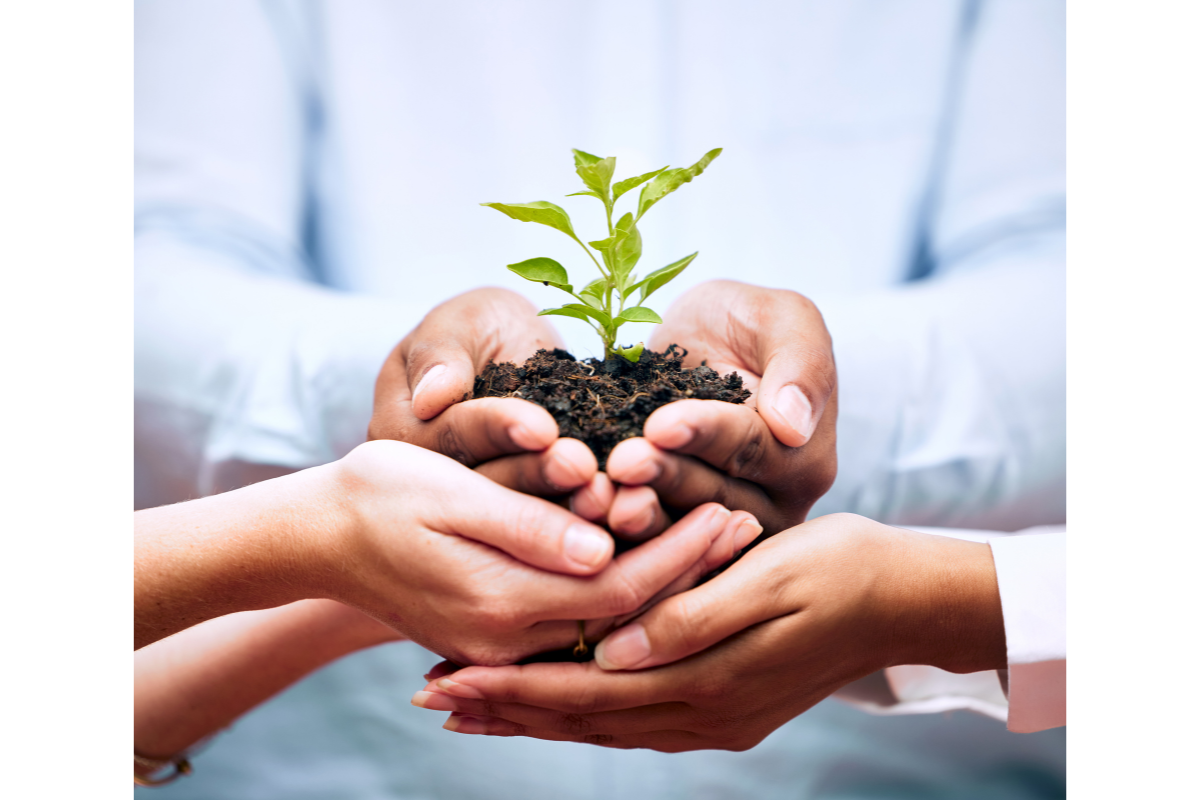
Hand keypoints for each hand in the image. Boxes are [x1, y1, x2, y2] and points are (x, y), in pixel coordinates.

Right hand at [311, 441, 760, 664]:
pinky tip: (658, 560)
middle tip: (746, 524)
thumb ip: (528, 526)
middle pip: (625, 614)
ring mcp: (500, 641)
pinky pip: (577, 619)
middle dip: (688, 567)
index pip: (620, 587)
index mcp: (501, 603)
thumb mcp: (450, 496)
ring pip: (607, 620)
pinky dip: (622, 592)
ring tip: (718, 537)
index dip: (680, 552)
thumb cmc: (378, 497)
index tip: (729, 511)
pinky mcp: (495, 631)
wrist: (315, 536)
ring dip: (663, 579)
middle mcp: (507, 637)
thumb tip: (605, 544)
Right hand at [368, 287, 600, 499]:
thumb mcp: (456, 322)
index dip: (497, 429)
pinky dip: (584, 516)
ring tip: (604, 493)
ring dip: (564, 506)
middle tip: (582, 467)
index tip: (542, 426)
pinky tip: (618, 508)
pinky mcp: (521, 516)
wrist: (508, 353)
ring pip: (519, 513)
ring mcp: (476, 505)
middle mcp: (434, 482)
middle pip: (485, 485)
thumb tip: (430, 397)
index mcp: (402, 434)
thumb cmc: (477, 326)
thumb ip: (441, 352)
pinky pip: (551, 520)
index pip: (452, 435)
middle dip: (537, 475)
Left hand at [411, 513, 1005, 750]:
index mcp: (706, 680)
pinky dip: (586, 714)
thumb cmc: (838, 571)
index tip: (446, 676)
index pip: (584, 690)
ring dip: (536, 715)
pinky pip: (637, 720)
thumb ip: (690, 617)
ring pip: (604, 724)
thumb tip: (612, 650)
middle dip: (504, 706)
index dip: (511, 684)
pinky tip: (559, 704)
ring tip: (474, 708)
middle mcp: (702, 712)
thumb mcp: (767, 579)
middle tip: (431, 696)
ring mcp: (715, 718)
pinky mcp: (726, 708)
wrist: (905, 601)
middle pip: (582, 717)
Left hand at [603, 280, 837, 540]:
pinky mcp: (672, 532)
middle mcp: (769, 506)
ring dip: (638, 510)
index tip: (661, 423)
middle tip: (622, 460)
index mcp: (805, 462)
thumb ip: (801, 361)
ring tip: (600, 489)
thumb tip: (795, 425)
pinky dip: (613, 521)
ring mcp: (719, 529)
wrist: (695, 344)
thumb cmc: (745, 322)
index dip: (706, 435)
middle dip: (665, 475)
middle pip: (714, 495)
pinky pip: (646, 534)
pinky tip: (584, 503)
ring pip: (678, 527)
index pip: (752, 448)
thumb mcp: (784, 317)